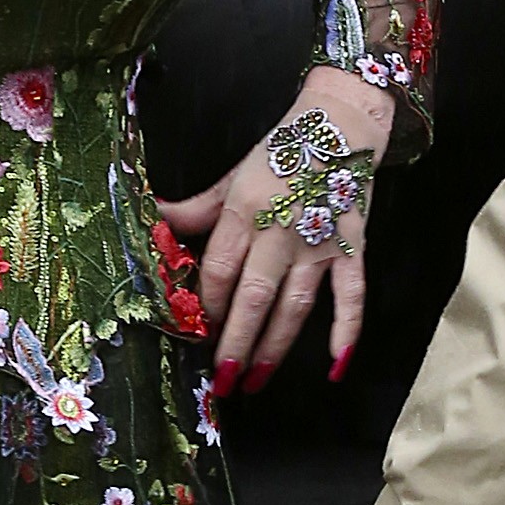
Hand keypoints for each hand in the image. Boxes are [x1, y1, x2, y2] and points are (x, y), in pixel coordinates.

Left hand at [157, 66, 390, 395]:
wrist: (340, 123)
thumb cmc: (279, 154)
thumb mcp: (230, 179)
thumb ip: (194, 212)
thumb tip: (152, 226)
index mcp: (244, 212)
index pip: (219, 271)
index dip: (206, 307)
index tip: (197, 336)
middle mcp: (279, 231)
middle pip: (252, 296)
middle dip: (235, 343)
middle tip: (221, 381)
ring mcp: (318, 242)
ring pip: (294, 305)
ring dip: (274, 347)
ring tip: (254, 381)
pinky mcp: (352, 247)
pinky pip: (351, 294)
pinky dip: (348, 330)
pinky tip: (336, 365)